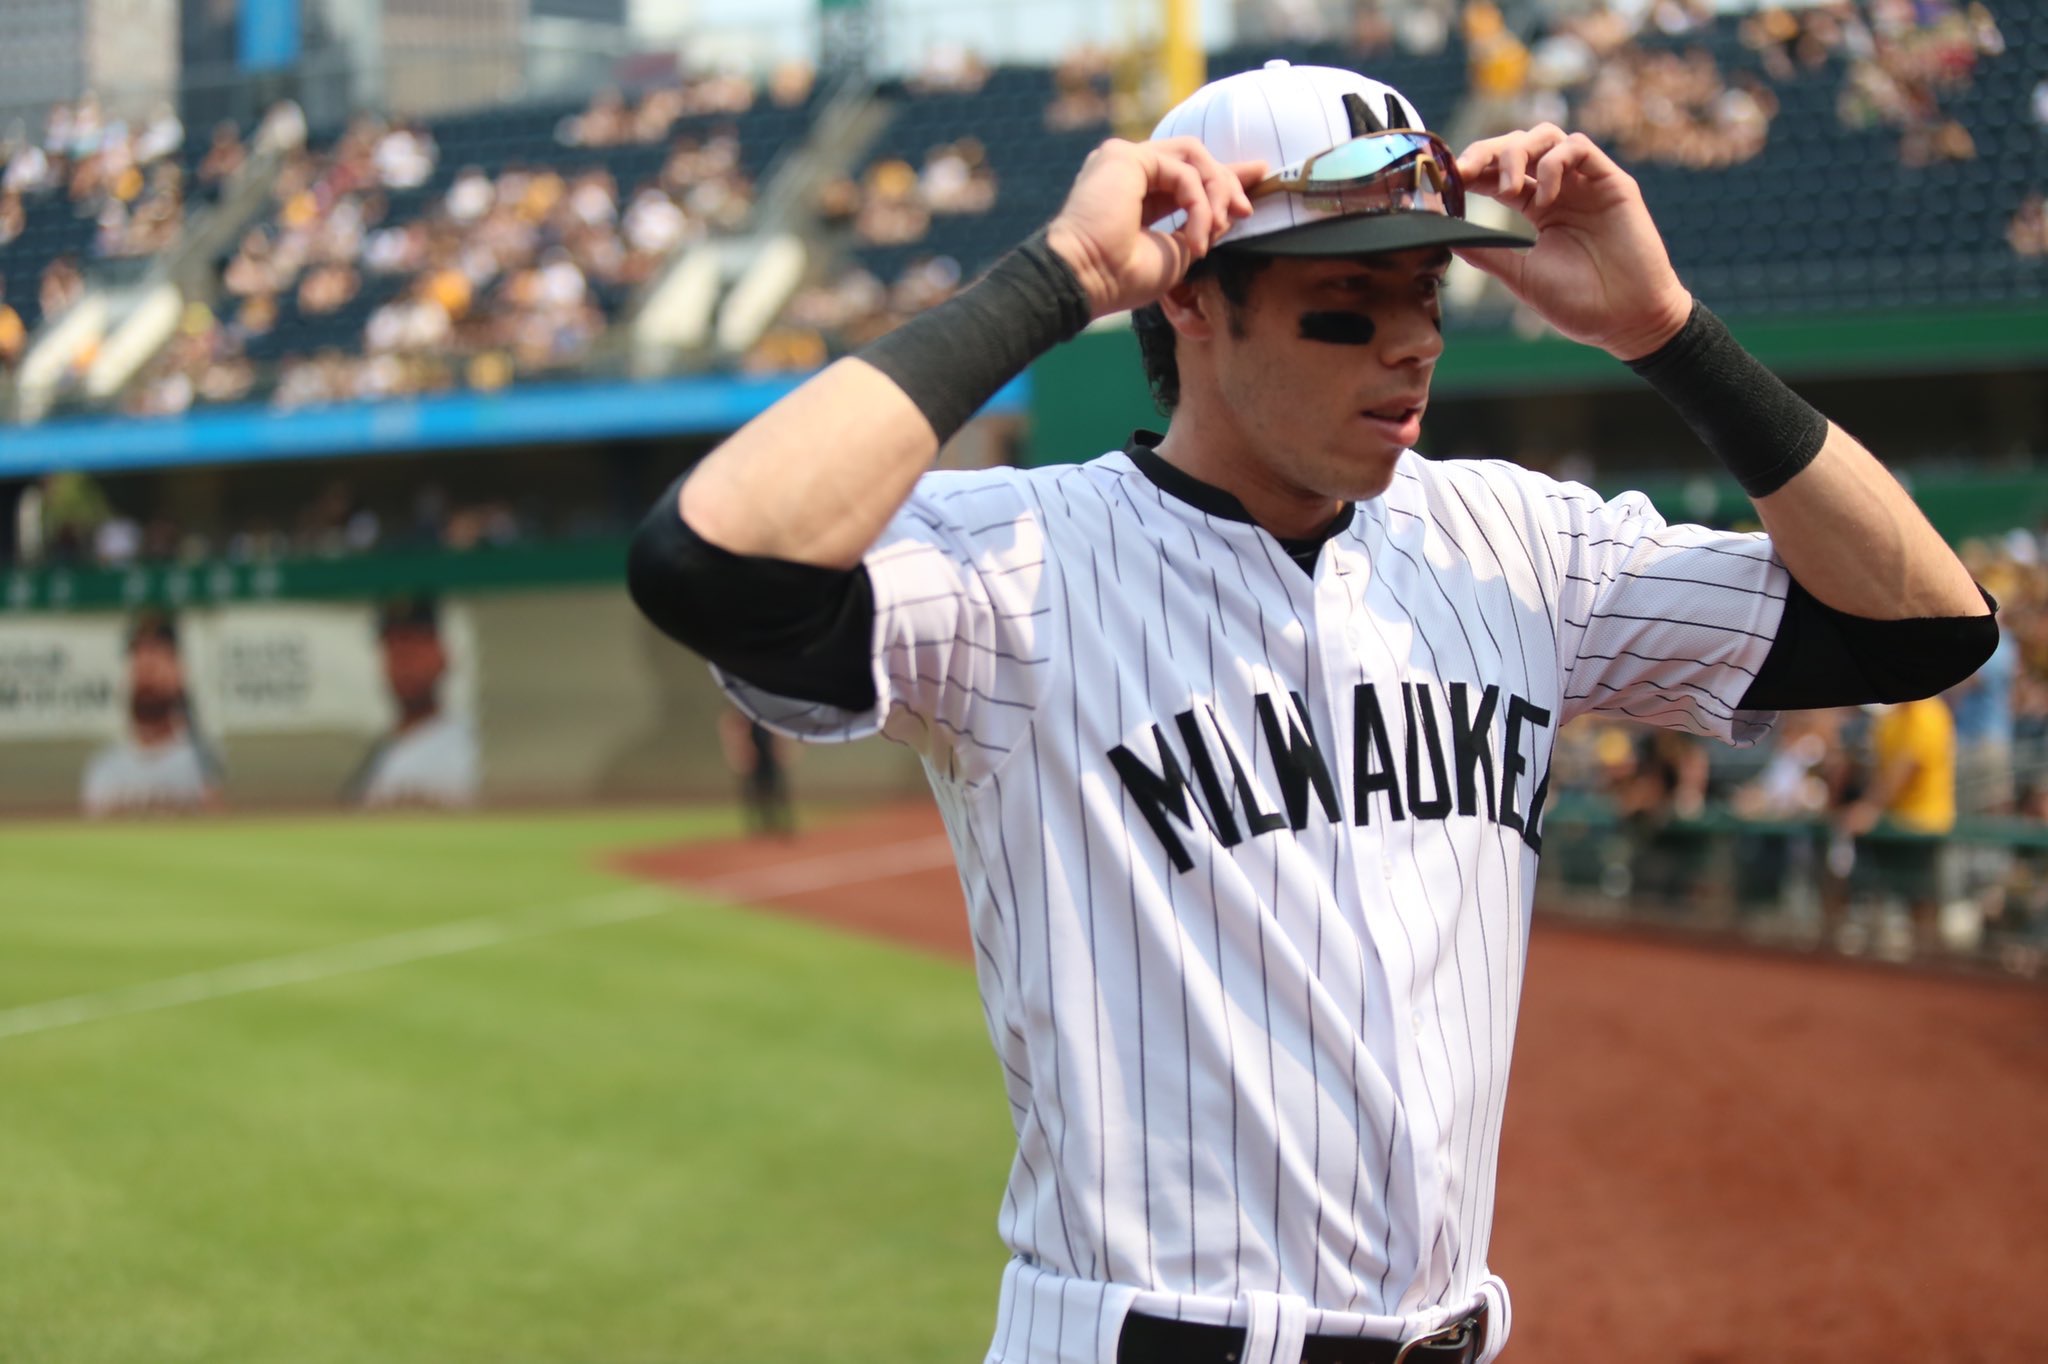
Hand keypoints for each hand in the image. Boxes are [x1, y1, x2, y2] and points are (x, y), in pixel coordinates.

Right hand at [1045, 137, 1264, 317]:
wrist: (1086, 281)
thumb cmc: (1122, 277)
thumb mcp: (1176, 252)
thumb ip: (1199, 226)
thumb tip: (1228, 213)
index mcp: (1135, 193)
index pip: (1186, 174)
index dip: (1224, 175)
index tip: (1259, 176)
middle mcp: (1128, 171)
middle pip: (1194, 158)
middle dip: (1227, 183)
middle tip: (1245, 212)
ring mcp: (1124, 160)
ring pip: (1193, 156)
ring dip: (1216, 191)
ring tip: (1220, 226)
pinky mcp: (1125, 157)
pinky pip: (1183, 171)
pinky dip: (1199, 204)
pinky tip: (1197, 237)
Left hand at [1452, 125, 1692, 360]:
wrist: (1627, 320)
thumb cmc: (1578, 303)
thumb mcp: (1519, 276)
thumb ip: (1485, 251)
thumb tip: (1442, 234)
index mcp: (1537, 208)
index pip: (1499, 173)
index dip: (1472, 170)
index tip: (1447, 180)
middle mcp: (1560, 189)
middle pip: (1519, 145)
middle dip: (1487, 151)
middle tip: (1465, 172)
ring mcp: (1586, 183)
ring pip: (1547, 136)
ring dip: (1518, 153)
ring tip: (1508, 190)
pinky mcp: (1612, 182)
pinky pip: (1579, 147)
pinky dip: (1554, 162)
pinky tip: (1544, 197)